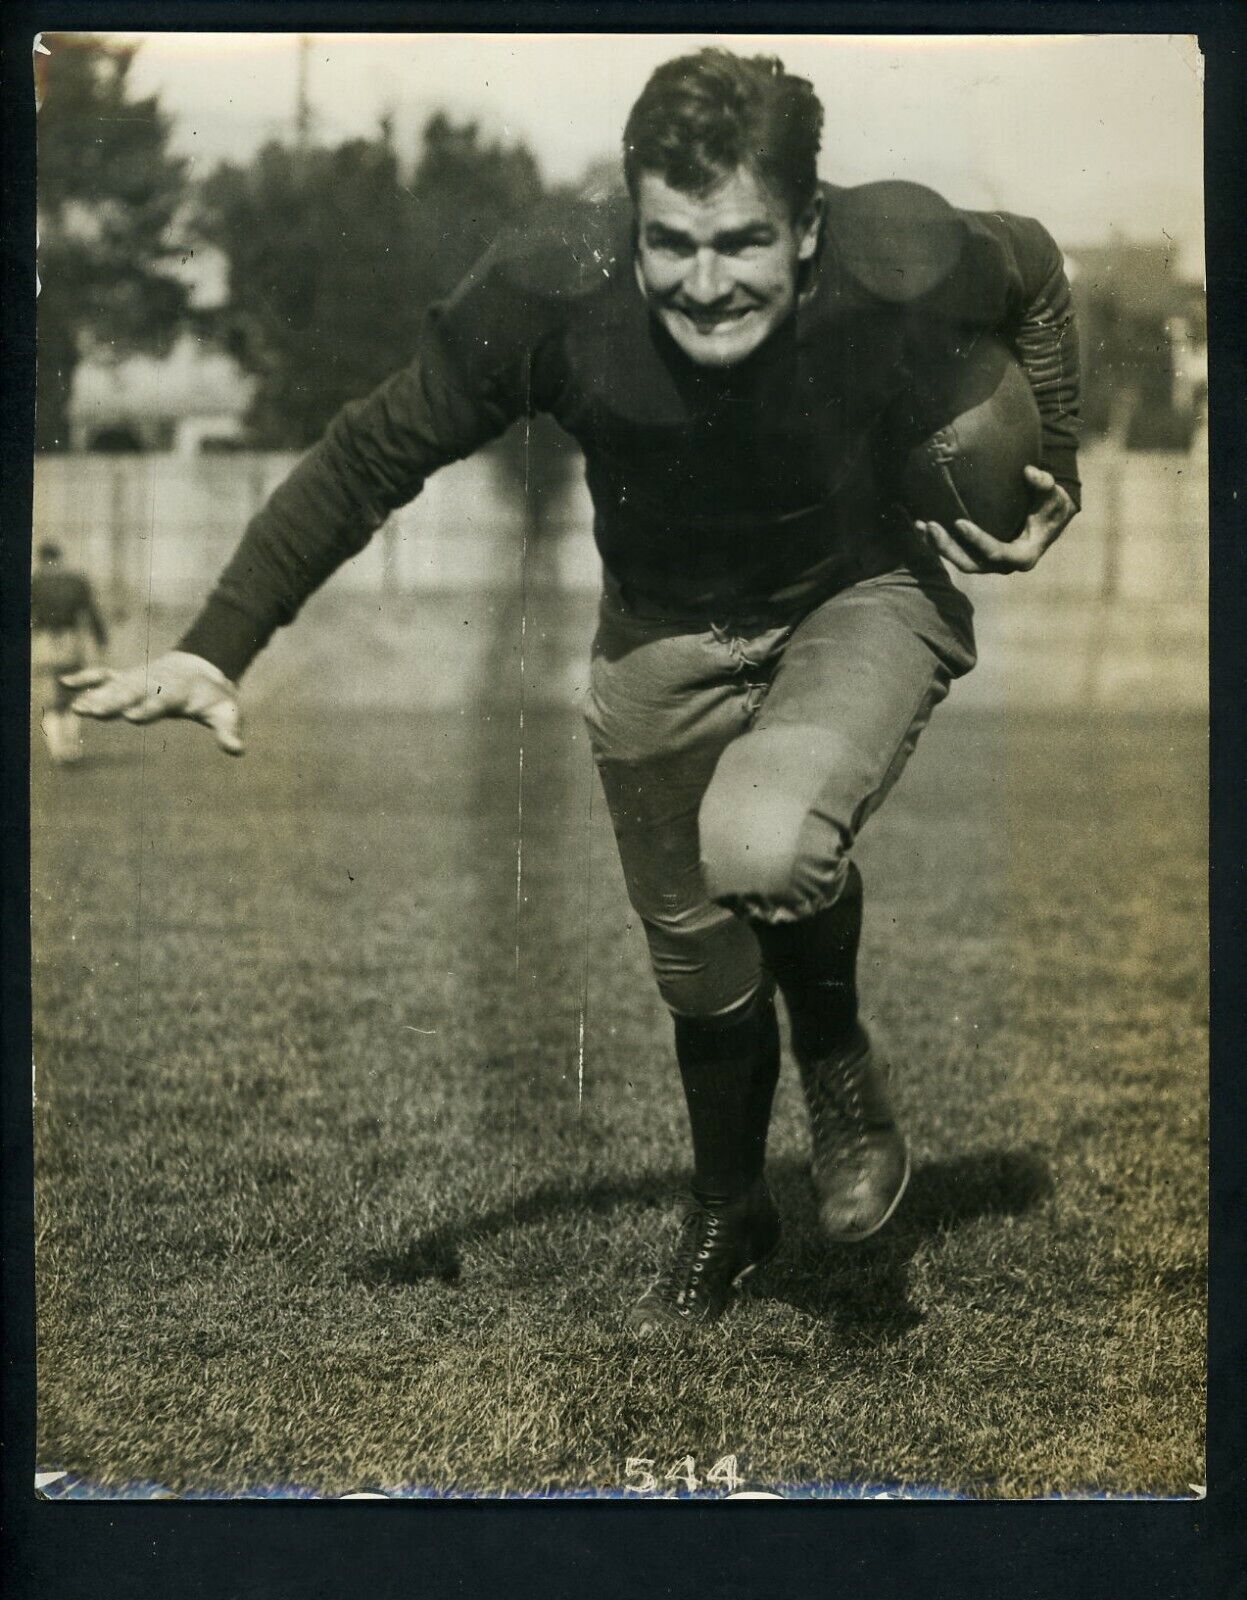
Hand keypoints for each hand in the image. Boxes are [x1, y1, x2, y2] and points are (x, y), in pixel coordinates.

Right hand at [63, 650, 244, 755]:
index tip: (132, 716)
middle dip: (114, 702)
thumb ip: (230, 731)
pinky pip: (106, 676)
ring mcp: (139, 679)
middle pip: (132, 692)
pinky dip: (87, 678)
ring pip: (115, 686)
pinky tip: (66, 683)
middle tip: (93, 712)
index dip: (149, 708)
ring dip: (96, 696)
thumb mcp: (228, 713)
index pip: (162, 701)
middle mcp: (155, 683)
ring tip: (77, 708)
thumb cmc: (215, 697)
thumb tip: (238, 750)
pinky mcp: (129, 678)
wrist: (203, 668)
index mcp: (179, 692)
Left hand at [917, 465, 1075, 574]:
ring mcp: (988, 562)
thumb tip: (1029, 472)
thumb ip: (1045, 484)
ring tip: (920, 525)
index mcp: (1023, 556)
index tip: (959, 522)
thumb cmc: (1053, 506)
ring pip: (958, 560)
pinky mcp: (978, 555)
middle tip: (931, 526)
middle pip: (970, 563)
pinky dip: (938, 540)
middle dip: (947, 548)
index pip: (995, 553)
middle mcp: (1002, 565)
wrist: (1049, 519)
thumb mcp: (1056, 496)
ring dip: (937, 546)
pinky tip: (920, 524)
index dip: (977, 540)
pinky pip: (955, 551)